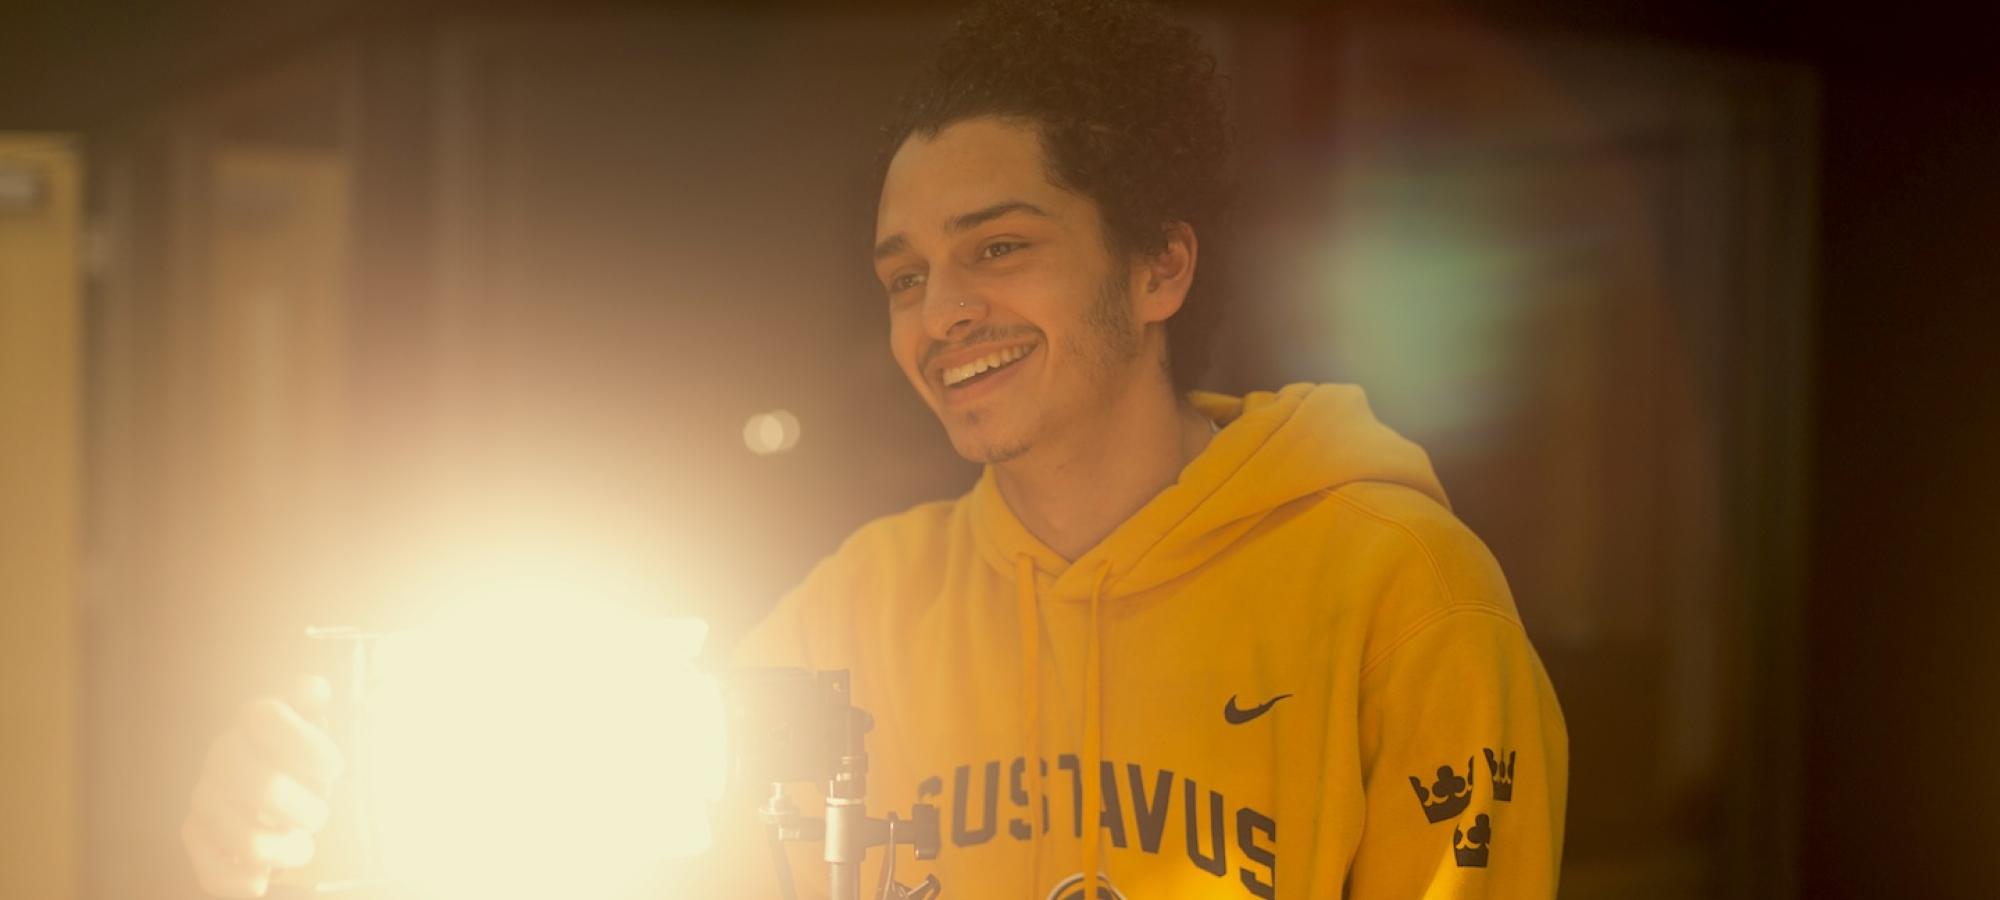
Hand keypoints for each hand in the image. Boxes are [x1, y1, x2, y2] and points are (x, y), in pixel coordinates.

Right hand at [182, 676, 346, 896]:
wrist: (275, 798)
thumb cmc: (305, 763)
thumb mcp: (316, 728)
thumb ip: (311, 703)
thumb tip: (314, 689)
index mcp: (253, 721)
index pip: (265, 717)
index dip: (306, 746)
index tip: (334, 771)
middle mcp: (223, 754)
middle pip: (263, 788)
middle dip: (307, 811)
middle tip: (321, 818)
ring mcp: (204, 796)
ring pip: (248, 840)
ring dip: (288, 852)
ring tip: (302, 846)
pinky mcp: (194, 835)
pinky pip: (216, 874)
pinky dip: (247, 882)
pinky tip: (264, 878)